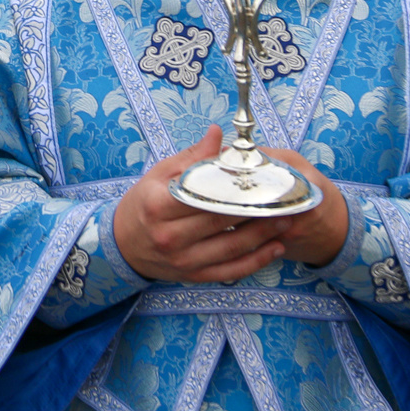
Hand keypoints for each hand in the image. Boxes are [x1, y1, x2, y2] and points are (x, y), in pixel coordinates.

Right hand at [112, 127, 347, 282]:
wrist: (123, 246)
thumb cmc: (144, 204)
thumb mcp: (159, 175)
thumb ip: (191, 157)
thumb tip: (217, 134)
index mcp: (160, 205)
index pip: (205, 195)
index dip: (236, 188)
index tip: (261, 178)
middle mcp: (171, 236)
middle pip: (222, 221)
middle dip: (256, 209)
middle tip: (283, 198)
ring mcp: (184, 260)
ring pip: (232, 248)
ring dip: (263, 235)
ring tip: (286, 219)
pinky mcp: (194, 276)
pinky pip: (231, 270)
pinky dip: (256, 261)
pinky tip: (275, 248)